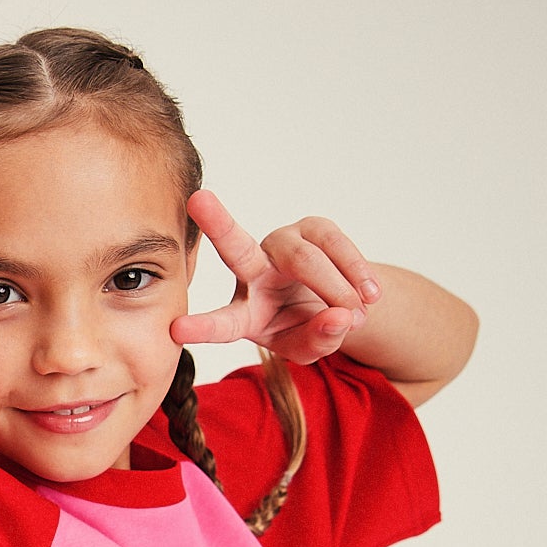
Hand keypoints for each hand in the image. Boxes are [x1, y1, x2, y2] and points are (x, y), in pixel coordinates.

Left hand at [171, 190, 381, 363]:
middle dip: (218, 224)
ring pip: (305, 260)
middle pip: (236, 248)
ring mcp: (282, 246)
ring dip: (336, 290)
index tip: (176, 330)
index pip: (222, 323)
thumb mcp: (311, 347)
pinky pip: (336, 246)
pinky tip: (369, 296)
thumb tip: (341, 318)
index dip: (202, 328)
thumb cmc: (309, 328)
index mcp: (243, 313)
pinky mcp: (313, 229)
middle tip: (198, 199)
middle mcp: (253, 272)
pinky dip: (356, 273)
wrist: (338, 303)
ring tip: (357, 317)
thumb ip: (320, 340)